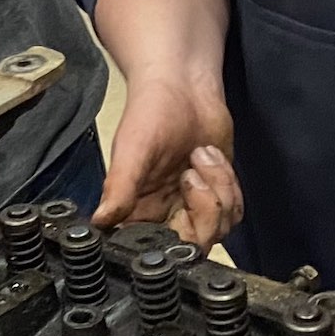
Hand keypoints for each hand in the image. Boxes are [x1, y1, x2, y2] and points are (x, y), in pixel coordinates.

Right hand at [95, 71, 242, 246]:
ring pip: (221, 226)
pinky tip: (211, 156)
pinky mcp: (217, 192)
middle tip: (190, 173)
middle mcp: (166, 213)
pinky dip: (229, 183)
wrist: (183, 86)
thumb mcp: (132, 150)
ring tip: (199, 155)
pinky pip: (234, 208)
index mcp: (138, 211)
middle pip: (198, 242)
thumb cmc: (152, 112)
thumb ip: (119, 188)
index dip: (176, 240)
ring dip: (218, 187)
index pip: (159, 250)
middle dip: (205, 209)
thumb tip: (100, 221)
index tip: (180, 212)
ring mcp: (194, 204)